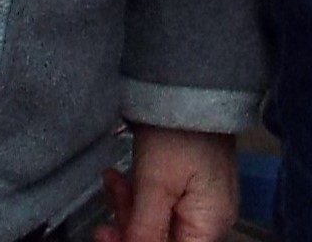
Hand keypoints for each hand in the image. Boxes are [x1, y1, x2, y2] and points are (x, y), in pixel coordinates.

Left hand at [94, 127, 238, 241]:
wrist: (189, 84)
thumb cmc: (178, 133)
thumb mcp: (154, 187)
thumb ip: (143, 232)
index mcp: (209, 225)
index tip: (108, 238)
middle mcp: (209, 219)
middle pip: (163, 241)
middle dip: (128, 232)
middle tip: (102, 224)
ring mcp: (200, 201)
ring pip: (157, 224)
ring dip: (128, 210)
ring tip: (110, 184)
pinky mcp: (188, 185)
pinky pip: (160, 204)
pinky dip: (138, 196)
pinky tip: (118, 179)